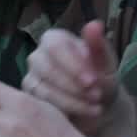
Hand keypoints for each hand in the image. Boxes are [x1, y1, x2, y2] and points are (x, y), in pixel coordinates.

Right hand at [23, 20, 125, 136]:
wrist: (99, 103)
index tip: (93, 81)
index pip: (56, 46)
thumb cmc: (101, 77)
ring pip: (44, 90)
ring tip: (96, 106)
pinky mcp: (30, 98)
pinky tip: (87, 111)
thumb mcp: (105, 63)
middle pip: (47, 68)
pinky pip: (44, 105)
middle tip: (97, 96)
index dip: (74, 64)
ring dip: (73, 100)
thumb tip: (95, 24)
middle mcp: (38, 55)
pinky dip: (68, 110)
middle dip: (74, 85)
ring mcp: (31, 77)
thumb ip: (98, 45)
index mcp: (54, 39)